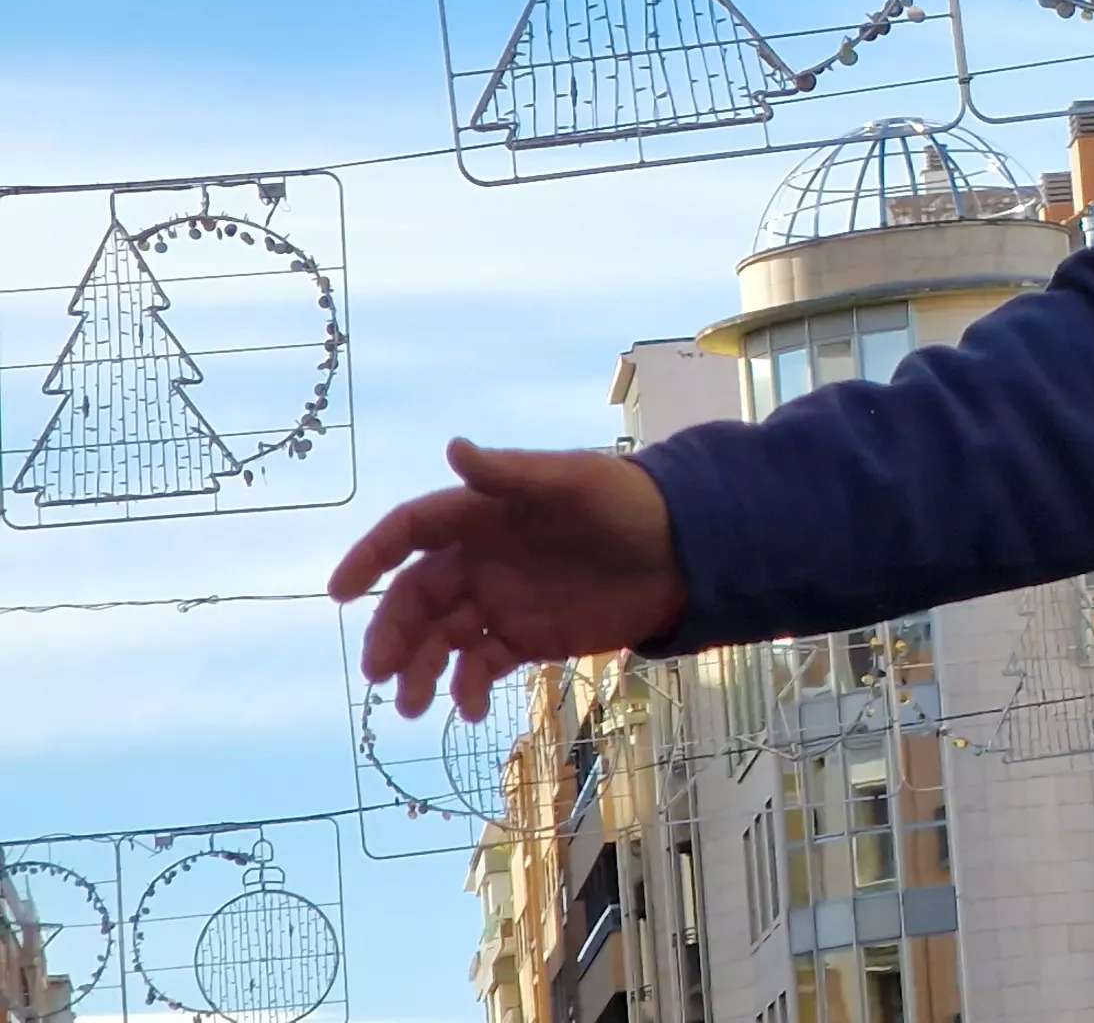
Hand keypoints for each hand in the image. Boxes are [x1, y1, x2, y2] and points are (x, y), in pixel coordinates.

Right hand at [327, 438, 687, 720]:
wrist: (687, 553)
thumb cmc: (630, 503)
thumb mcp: (577, 481)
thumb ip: (514, 473)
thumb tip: (453, 448)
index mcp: (482, 515)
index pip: (411, 532)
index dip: (371, 557)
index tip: (340, 591)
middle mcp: (480, 560)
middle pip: (416, 597)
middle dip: (392, 634)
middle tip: (381, 673)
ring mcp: (501, 602)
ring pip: (440, 639)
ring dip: (420, 670)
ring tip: (415, 707)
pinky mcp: (527, 638)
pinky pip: (481, 666)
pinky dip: (468, 689)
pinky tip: (470, 711)